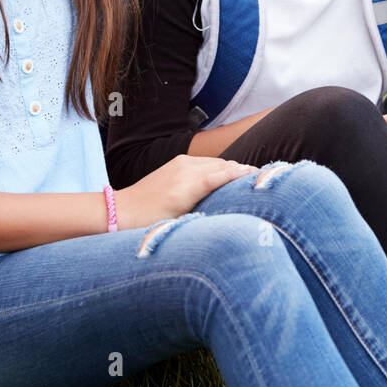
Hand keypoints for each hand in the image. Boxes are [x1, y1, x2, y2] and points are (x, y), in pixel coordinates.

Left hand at [114, 155, 257, 230]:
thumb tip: (231, 214)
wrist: (122, 211)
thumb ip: (207, 211)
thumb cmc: (151, 224)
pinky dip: (220, 168)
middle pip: (225, 165)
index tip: (264, 176)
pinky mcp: (177, 162)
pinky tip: (229, 177)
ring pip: (217, 162)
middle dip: (244, 173)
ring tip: (250, 180)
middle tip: (264, 182)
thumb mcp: (182, 223)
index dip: (245, 175)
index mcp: (188, 185)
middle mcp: (186, 169)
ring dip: (233, 170)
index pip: (225, 174)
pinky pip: (206, 162)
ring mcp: (181, 163)